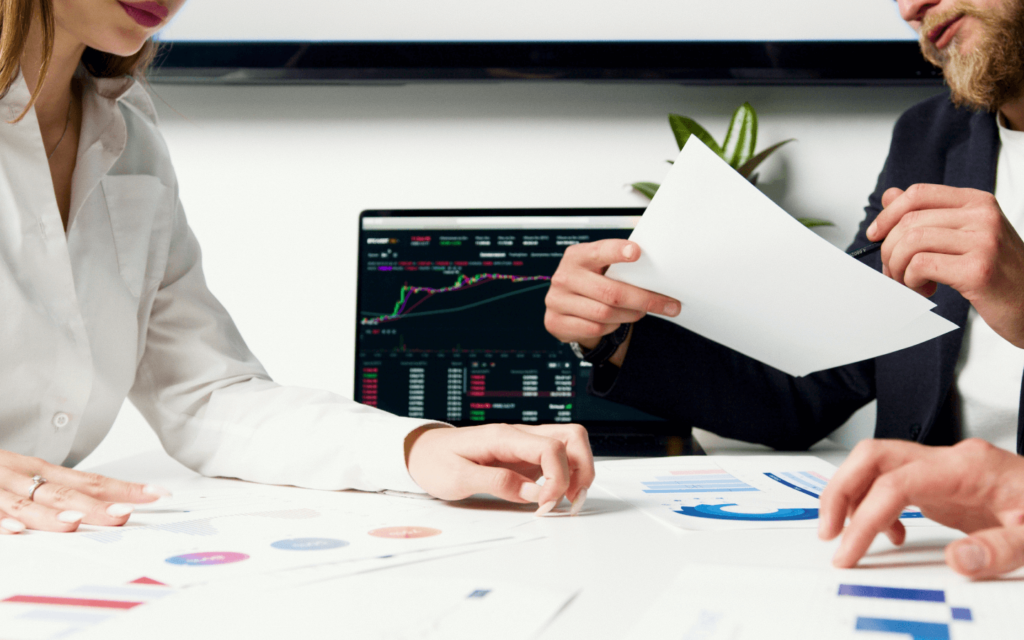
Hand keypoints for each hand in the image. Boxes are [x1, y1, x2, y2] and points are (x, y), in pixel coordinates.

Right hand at [0, 449, 167, 533]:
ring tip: (76, 523)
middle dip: (95, 505)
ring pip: (24, 503)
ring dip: (51, 514)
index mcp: (39, 470)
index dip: (124, 488)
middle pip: (63, 492)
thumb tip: (105, 504)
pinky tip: (14, 529)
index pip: (90, 479)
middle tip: (124, 514)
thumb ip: (60, 489)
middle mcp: (20, 475)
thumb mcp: (25, 474)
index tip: (155, 495)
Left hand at [404, 423, 594, 514]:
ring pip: (570, 444)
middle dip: (583, 469)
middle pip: (572, 436)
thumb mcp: (457, 479)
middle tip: (571, 500)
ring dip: (579, 471)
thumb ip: (497, 483)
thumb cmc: (435, 462)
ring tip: (568, 500)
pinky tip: (556, 496)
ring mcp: (524, 444)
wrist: (421, 452)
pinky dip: (566, 475)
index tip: (546, 504)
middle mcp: (519, 435)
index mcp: (503, 436)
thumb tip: (534, 493)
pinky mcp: (524, 455)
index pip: (550, 448)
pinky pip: (558, 457)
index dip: (558, 478)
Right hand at [544, 239, 680, 362]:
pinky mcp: (556, 322)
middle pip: (611, 292)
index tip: (636, 252)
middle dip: (645, 299)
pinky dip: (612, 326)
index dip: (617, 251)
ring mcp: (557, 301)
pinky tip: (617, 320)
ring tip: (641, 311)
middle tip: (669, 305)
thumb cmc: (591, 280)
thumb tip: (659, 260)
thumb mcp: (601, 266)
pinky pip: (595, 328)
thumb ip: (621, 263)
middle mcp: (564, 277)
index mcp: (577, 256)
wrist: (565, 304)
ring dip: (630, 315)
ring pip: (605, 314)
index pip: (599, 251)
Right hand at [819, 438, 1023, 577]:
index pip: (897, 482)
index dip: (865, 515)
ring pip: (876, 464)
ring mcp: (945, 469)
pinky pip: (892, 482)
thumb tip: (955, 561)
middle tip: (829, 531)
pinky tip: (891, 534)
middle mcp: (950, 461)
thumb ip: (998, 550)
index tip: (850, 549)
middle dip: (841, 491)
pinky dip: (877, 506)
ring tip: (844, 533)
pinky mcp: (944, 483)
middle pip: (873, 456)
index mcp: (967, 468)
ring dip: (851, 495)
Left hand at [869, 184, 1023, 346]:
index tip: (875, 235)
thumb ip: (929, 215)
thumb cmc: (998, 272)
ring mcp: (983, 241)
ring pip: (911, 243)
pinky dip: (912, 280)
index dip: (888, 215)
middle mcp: (983, 216)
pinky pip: (921, 266)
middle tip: (894, 272)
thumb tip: (890, 195)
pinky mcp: (978, 270)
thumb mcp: (965, 236)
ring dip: (899, 268)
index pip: (918, 194)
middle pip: (909, 221)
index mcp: (978, 202)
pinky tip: (926, 289)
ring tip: (910, 283)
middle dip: (890, 250)